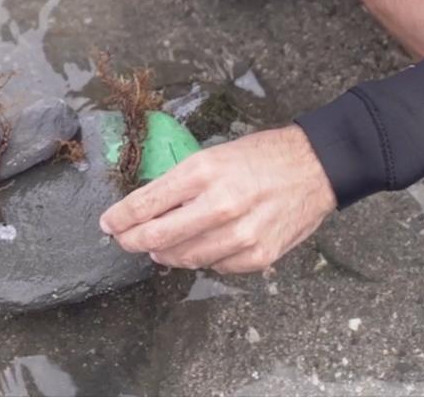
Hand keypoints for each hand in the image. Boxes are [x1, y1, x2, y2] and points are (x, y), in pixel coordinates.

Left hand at [101, 126, 335, 273]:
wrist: (316, 167)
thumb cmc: (262, 156)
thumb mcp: (213, 156)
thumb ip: (182, 183)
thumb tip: (148, 208)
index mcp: (202, 172)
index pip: (145, 204)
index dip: (119, 218)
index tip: (107, 223)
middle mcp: (218, 205)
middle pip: (157, 238)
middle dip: (131, 241)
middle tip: (123, 240)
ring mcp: (239, 234)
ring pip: (183, 258)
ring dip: (164, 254)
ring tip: (157, 248)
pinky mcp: (258, 255)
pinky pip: (215, 267)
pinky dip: (201, 260)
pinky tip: (198, 249)